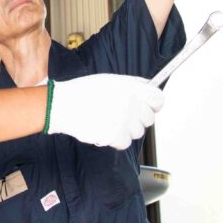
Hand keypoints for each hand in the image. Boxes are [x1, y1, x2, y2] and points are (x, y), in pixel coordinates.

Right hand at [47, 74, 164, 148]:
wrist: (63, 105)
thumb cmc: (83, 91)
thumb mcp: (111, 80)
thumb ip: (133, 85)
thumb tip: (149, 88)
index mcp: (132, 88)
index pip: (158, 99)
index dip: (153, 104)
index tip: (148, 106)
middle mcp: (131, 104)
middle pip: (149, 118)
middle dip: (138, 118)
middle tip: (122, 114)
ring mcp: (125, 122)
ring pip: (137, 132)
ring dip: (126, 129)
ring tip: (109, 120)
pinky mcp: (116, 137)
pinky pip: (125, 142)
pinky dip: (116, 139)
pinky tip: (105, 129)